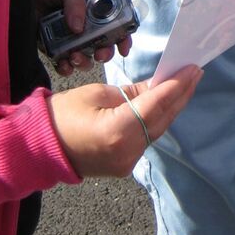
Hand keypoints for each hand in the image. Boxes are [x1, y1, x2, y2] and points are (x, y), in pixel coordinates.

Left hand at [35, 0, 132, 75]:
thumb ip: (75, 1)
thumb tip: (78, 28)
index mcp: (93, 12)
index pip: (114, 27)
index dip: (122, 38)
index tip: (123, 48)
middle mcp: (84, 28)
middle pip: (102, 47)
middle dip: (105, 54)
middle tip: (100, 55)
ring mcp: (68, 40)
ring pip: (84, 59)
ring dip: (84, 62)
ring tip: (75, 57)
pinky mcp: (52, 49)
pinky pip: (64, 64)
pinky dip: (66, 68)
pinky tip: (64, 64)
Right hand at [48, 66, 202, 176]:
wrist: (38, 148)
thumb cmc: (61, 115)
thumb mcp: (98, 93)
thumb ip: (132, 92)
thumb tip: (157, 86)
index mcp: (117, 132)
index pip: (155, 104)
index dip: (176, 85)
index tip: (193, 68)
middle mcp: (127, 151)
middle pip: (161, 119)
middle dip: (180, 95)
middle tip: (195, 72)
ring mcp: (126, 162)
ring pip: (157, 129)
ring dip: (171, 107)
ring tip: (185, 84)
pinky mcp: (124, 165)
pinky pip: (146, 138)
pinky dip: (156, 120)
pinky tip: (166, 103)